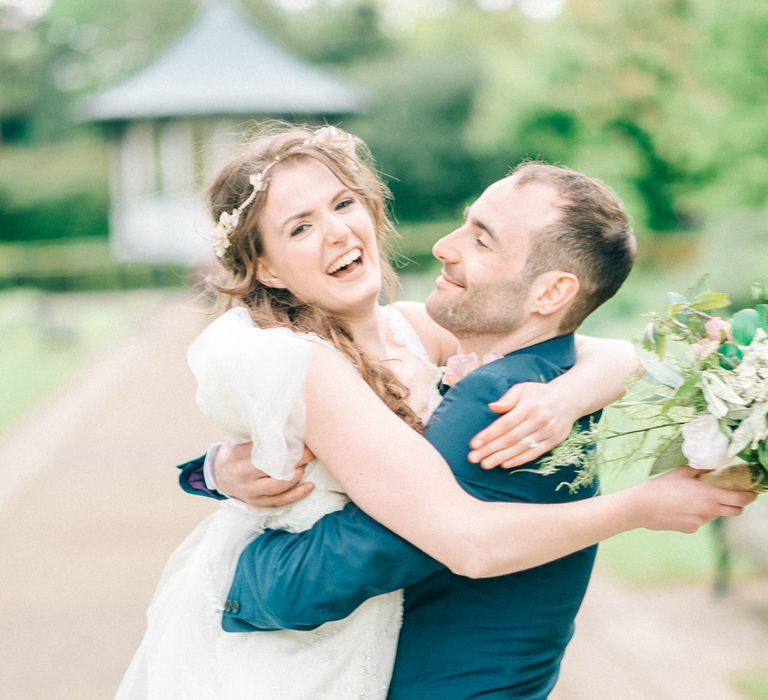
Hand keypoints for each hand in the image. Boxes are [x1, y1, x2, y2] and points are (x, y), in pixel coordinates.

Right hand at [214, 442, 314, 506]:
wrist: (220, 476)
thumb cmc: (235, 452)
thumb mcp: (238, 439)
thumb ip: (256, 433)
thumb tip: (282, 419)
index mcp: (237, 454)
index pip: (264, 448)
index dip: (284, 442)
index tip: (299, 436)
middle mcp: (243, 474)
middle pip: (274, 467)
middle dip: (296, 458)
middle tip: (311, 449)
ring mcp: (250, 491)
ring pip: (278, 486)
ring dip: (297, 475)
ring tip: (307, 464)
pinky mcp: (257, 502)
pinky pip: (280, 501)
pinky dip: (297, 494)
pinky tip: (310, 486)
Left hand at [468, 382, 573, 468]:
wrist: (569, 399)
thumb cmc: (539, 393)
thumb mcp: (523, 389)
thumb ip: (507, 398)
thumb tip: (492, 407)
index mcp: (528, 406)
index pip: (505, 423)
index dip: (488, 435)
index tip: (473, 444)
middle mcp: (538, 420)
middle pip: (510, 438)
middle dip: (490, 449)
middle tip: (473, 458)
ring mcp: (547, 432)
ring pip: (520, 448)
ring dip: (501, 457)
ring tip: (485, 464)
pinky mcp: (553, 441)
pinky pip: (534, 453)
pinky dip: (519, 460)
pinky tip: (504, 464)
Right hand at [630, 467, 756, 533]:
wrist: (641, 507)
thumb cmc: (660, 487)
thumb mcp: (682, 472)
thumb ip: (702, 470)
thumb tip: (715, 467)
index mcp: (709, 495)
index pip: (741, 499)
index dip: (750, 495)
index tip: (751, 491)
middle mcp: (708, 511)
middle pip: (736, 511)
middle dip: (737, 503)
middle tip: (729, 494)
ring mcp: (700, 522)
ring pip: (716, 515)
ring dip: (713, 507)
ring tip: (694, 498)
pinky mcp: (691, 529)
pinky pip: (701, 520)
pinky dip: (698, 514)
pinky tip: (681, 507)